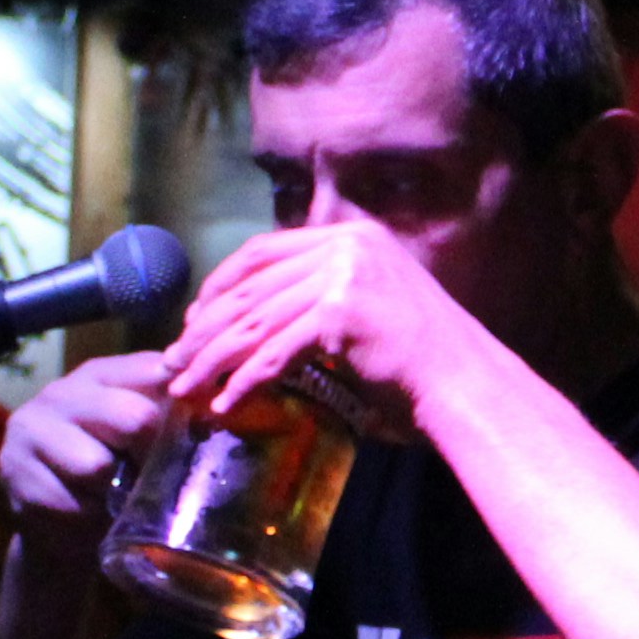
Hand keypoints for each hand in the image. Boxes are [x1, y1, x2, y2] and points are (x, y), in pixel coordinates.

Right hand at [0, 345, 188, 546]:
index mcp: (100, 375)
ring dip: (114, 493)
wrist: (57, 528)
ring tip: (111, 496)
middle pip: (134, 419)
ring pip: (98, 466)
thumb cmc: (112, 476)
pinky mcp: (16, 474)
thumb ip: (174, 416)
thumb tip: (216, 408)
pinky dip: (88, 518)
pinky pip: (72, 502)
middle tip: (151, 477)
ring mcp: (32, 430)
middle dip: (152, 457)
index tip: (203, 430)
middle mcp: (62, 393)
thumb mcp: (142, 439)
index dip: (184, 405)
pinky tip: (85, 513)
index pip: (154, 372)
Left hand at [171, 219, 493, 428]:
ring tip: (185, 387)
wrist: (464, 382)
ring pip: (254, 320)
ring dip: (212, 358)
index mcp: (350, 236)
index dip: (219, 284)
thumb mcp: (367, 308)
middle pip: (250, 285)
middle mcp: (345, 245)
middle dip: (203, 328)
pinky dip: (245, 380)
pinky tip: (226, 402)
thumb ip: (320, 299)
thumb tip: (257, 321)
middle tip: (173, 361)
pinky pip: (275, 351)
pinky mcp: (342, 312)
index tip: (192, 319)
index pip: (262, 250)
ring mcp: (344, 275)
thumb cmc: (418, 361)